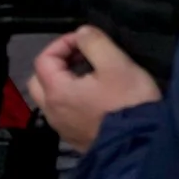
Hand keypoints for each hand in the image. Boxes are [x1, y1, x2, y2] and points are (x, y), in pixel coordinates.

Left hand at [28, 26, 160, 152]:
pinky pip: (63, 113)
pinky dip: (71, 99)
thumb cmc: (128, 102)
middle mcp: (52, 110)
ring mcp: (61, 127)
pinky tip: (95, 98)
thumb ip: (96, 43)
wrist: (140, 145)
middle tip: (81, 57)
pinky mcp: (73, 138)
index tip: (87, 40)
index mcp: (57, 91)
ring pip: (50, 98)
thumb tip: (82, 32)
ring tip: (90, 76)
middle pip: (39, 80)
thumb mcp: (117, 64)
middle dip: (56, 63)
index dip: (63, 43)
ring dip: (63, 82)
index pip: (44, 59)